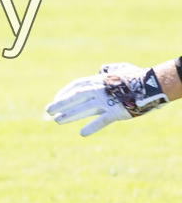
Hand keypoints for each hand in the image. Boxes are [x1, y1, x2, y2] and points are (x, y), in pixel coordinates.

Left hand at [45, 63, 167, 135]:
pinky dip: (92, 126)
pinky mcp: (117, 112)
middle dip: (60, 104)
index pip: (74, 86)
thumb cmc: (136, 76)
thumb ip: (107, 70)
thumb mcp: (119, 69)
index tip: (55, 101)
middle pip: (75, 97)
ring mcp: (107, 101)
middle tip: (48, 111)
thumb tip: (101, 70)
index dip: (63, 94)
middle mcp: (99, 90)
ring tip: (58, 121)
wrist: (153, 84)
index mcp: (97, 80)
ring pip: (84, 109)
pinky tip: (82, 133)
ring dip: (70, 115)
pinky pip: (102, 120)